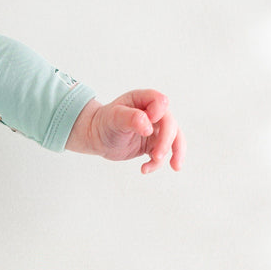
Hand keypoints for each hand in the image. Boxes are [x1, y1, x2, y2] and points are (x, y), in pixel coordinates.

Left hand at [68, 90, 183, 173]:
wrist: (96, 137)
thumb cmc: (104, 122)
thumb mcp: (114, 117)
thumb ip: (131, 118)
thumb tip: (149, 127)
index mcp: (144, 100)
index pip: (161, 102)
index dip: (159, 113)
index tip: (149, 123)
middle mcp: (153, 113)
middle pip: (170, 125)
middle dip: (166, 141)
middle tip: (157, 156)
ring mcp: (155, 129)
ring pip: (174, 140)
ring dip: (174, 153)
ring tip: (169, 166)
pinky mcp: (152, 144)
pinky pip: (162, 154)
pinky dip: (157, 164)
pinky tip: (144, 169)